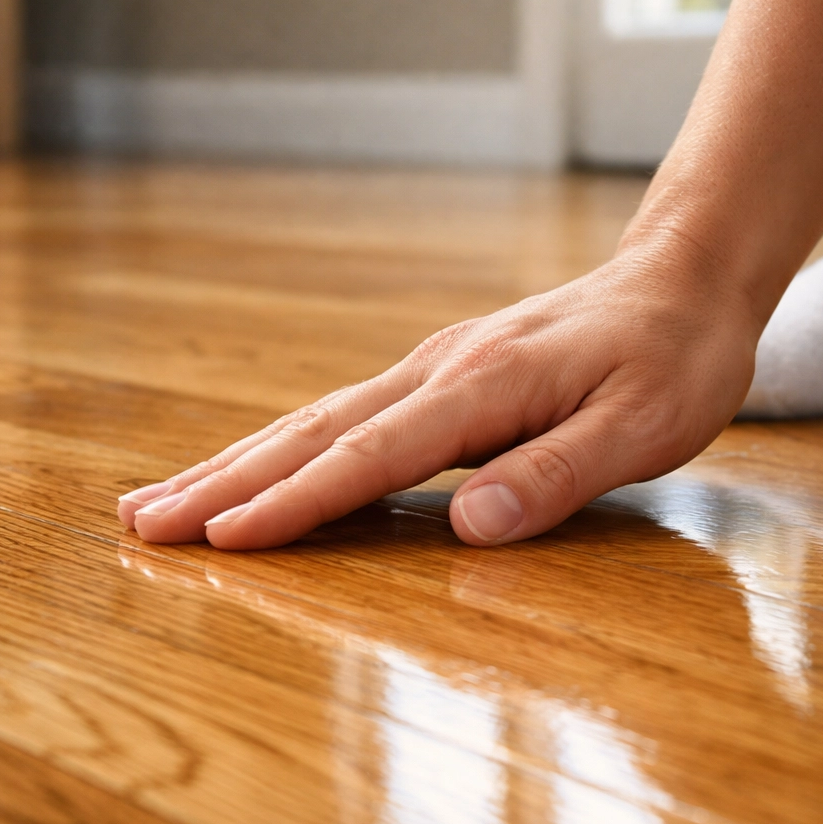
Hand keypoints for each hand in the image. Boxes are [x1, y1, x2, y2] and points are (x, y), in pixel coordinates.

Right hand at [117, 250, 759, 548]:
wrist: (680, 281)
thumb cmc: (672, 360)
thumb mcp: (643, 426)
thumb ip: (556, 474)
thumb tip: (468, 528)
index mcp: (481, 388)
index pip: (369, 456)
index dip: (293, 503)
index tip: (220, 542)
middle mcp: (438, 372)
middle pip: (314, 433)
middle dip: (226, 482)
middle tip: (142, 522)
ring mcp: (432, 369)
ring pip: (315, 421)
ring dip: (236, 462)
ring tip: (165, 499)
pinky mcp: (439, 377)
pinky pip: (345, 417)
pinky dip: (287, 449)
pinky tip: (258, 468)